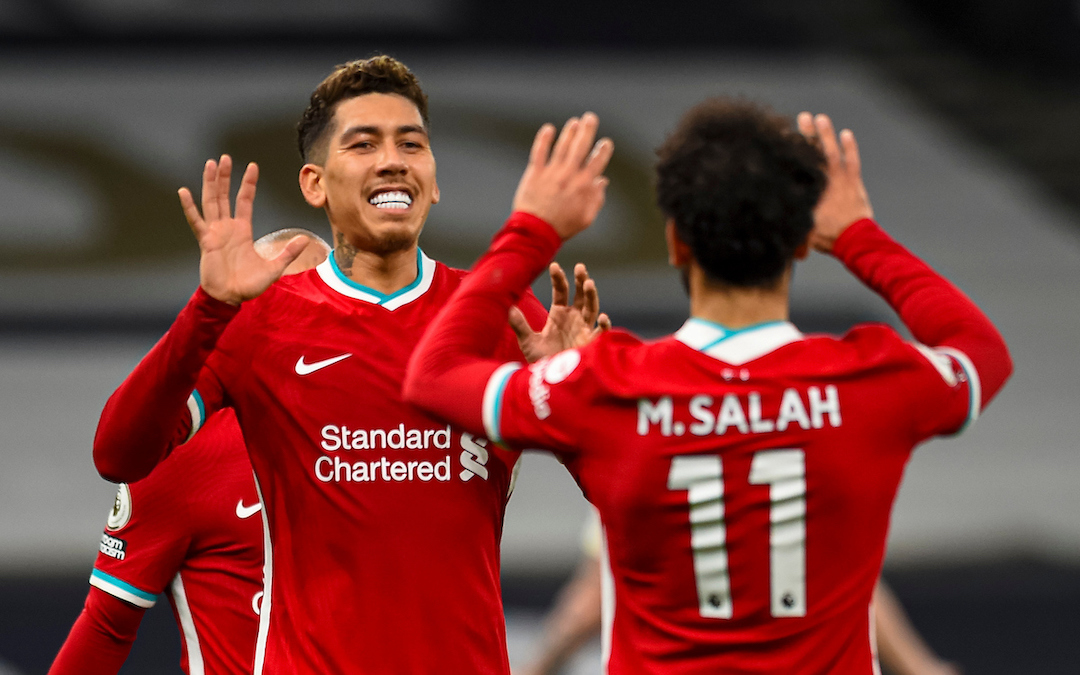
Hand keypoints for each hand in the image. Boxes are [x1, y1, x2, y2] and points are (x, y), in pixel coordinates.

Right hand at [178, 155, 308, 304]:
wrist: (230, 298)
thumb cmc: (249, 285)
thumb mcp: (274, 268)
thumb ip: (288, 253)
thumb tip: (306, 239)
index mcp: (243, 230)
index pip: (245, 201)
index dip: (248, 184)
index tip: (252, 166)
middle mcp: (227, 227)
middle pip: (225, 196)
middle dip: (225, 177)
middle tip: (225, 157)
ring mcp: (215, 232)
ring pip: (211, 202)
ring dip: (210, 184)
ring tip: (210, 165)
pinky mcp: (205, 241)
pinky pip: (196, 221)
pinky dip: (189, 207)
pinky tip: (184, 192)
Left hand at [510, 262, 610, 362]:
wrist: (553, 382)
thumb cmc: (541, 361)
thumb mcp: (528, 342)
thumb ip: (520, 325)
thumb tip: (508, 308)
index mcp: (559, 314)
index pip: (561, 292)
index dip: (559, 279)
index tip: (554, 266)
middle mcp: (573, 318)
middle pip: (580, 295)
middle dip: (581, 281)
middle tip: (580, 267)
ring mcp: (584, 329)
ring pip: (592, 308)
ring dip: (591, 296)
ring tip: (588, 283)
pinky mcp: (592, 343)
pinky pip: (601, 332)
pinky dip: (603, 325)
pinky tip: (602, 317)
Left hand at [512, 113, 613, 239]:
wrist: (536, 232)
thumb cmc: (562, 227)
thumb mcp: (586, 218)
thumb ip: (596, 199)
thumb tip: (603, 181)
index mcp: (583, 186)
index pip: (597, 162)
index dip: (603, 150)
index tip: (606, 142)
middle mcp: (568, 175)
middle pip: (580, 147)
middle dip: (587, 130)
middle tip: (590, 117)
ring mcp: (551, 173)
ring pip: (562, 147)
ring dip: (569, 132)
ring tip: (574, 122)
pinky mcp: (534, 173)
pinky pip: (539, 152)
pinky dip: (543, 139)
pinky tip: (548, 129)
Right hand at [797, 112, 873, 252]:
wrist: (854, 241)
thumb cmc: (825, 236)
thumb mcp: (801, 228)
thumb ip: (790, 216)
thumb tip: (771, 211)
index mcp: (809, 190)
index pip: (797, 164)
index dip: (791, 149)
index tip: (783, 135)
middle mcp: (824, 180)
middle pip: (814, 153)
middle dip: (807, 134)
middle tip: (803, 117)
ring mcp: (841, 179)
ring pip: (832, 152)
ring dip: (827, 134)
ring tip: (821, 118)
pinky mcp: (854, 182)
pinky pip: (852, 160)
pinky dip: (850, 147)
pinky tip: (846, 133)